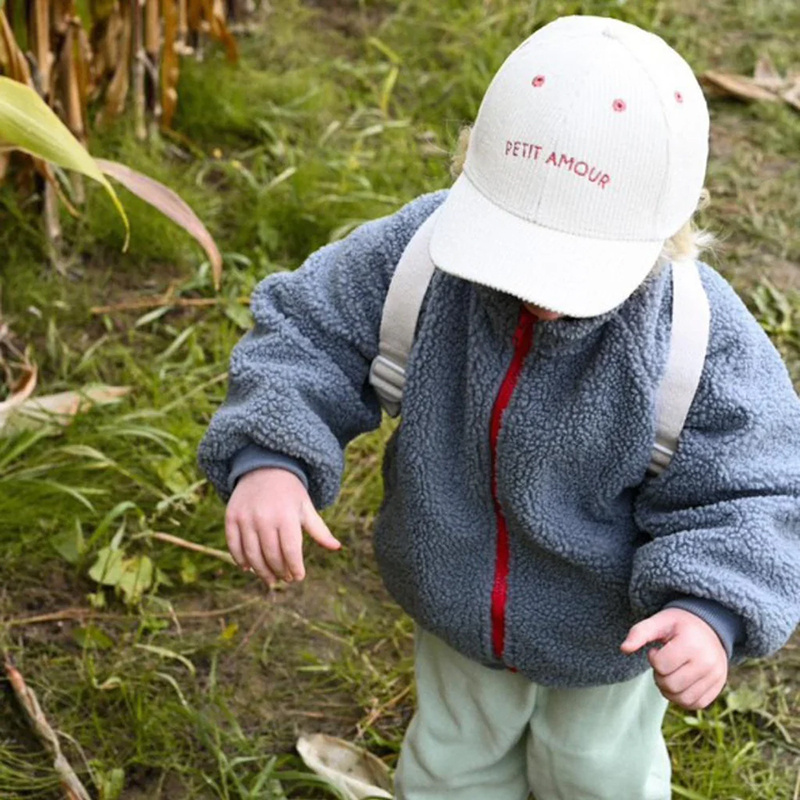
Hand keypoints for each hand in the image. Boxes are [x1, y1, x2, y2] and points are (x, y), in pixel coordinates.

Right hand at [225, 468, 340, 586]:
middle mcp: (264, 518)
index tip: (299, 577)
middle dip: (279, 572)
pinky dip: (240, 559)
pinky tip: (248, 568)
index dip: (295, 568)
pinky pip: (234, 545)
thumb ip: (319, 530)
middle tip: (285, 579)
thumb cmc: (290, 492)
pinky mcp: (232, 517)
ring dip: (261, 571)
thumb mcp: (306, 507)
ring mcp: (246, 518)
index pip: (291, 551)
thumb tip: (336, 547)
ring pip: (252, 554)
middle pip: (271, 555)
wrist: (265, 467)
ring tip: (270, 579)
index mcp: (286, 516)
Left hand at [620, 608, 727, 709]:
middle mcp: (707, 662)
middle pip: (671, 685)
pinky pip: (695, 704)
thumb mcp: (659, 622)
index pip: (661, 665)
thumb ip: (639, 632)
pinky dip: (682, 698)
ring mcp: (715, 676)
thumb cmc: (680, 625)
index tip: (657, 650)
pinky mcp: (718, 687)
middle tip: (662, 664)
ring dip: (669, 690)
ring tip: (670, 673)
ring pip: (682, 699)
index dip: (653, 658)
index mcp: (691, 644)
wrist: (710, 626)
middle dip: (659, 676)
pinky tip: (680, 682)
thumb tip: (624, 649)